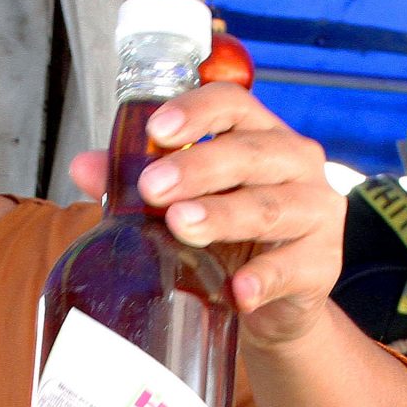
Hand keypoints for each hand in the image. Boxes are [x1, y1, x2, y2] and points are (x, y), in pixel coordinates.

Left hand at [69, 82, 343, 348]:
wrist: (274, 302)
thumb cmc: (229, 238)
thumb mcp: (185, 204)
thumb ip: (136, 184)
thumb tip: (83, 167)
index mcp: (260, 135)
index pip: (233, 104)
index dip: (196, 112)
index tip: (157, 131)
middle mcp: (296, 164)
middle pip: (250, 153)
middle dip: (198, 168)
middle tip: (152, 188)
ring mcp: (316, 212)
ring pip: (270, 207)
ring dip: (224, 216)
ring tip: (182, 226)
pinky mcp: (323, 264)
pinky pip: (291, 269)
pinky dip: (263, 280)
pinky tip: (238, 291)